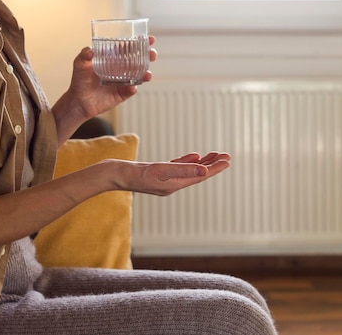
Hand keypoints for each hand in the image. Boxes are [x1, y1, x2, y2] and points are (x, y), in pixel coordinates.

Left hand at [67, 36, 156, 117]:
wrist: (78, 101)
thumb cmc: (79, 81)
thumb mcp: (79, 64)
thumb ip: (84, 56)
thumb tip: (90, 50)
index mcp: (114, 59)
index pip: (130, 48)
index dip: (140, 43)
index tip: (149, 38)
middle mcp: (121, 69)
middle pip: (140, 60)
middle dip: (148, 56)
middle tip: (152, 53)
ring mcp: (123, 81)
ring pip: (140, 75)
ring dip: (146, 73)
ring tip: (147, 74)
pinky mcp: (122, 93)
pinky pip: (131, 90)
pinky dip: (133, 88)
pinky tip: (132, 86)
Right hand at [112, 151, 230, 195]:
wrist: (113, 175)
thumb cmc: (133, 174)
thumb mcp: (159, 170)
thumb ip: (182, 169)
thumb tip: (204, 170)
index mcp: (175, 185)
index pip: (200, 176)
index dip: (215, 168)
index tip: (228, 160)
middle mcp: (172, 184)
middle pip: (197, 174)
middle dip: (213, 165)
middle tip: (227, 156)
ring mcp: (164, 179)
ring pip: (189, 170)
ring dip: (203, 163)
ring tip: (215, 155)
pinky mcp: (157, 173)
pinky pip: (178, 167)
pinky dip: (187, 161)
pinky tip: (194, 156)